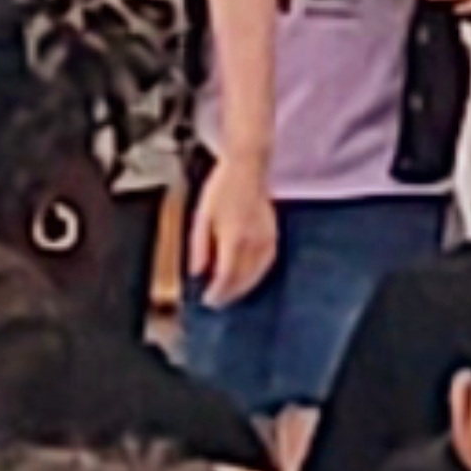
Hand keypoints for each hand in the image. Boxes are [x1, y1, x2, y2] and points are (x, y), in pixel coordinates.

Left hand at [187, 156, 276, 307]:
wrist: (247, 169)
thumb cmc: (220, 189)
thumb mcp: (202, 215)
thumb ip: (199, 247)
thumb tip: (197, 273)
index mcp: (233, 238)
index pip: (226, 276)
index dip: (217, 292)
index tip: (207, 300)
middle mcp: (252, 243)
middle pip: (242, 280)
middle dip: (229, 294)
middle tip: (217, 301)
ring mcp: (266, 240)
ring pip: (256, 275)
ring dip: (243, 288)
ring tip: (230, 294)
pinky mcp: (273, 236)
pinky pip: (267, 264)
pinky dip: (257, 276)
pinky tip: (248, 278)